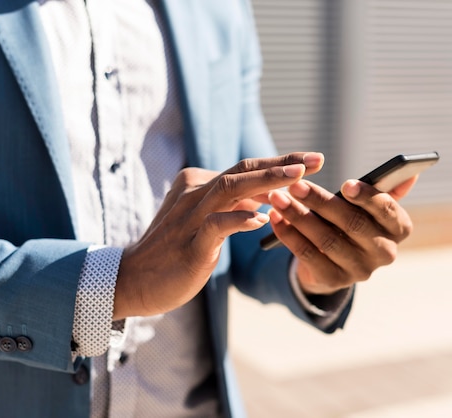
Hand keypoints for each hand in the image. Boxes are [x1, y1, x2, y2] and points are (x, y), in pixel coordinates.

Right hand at [113, 152, 323, 318]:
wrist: (135, 278)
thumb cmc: (175, 250)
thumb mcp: (206, 220)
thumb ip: (231, 206)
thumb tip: (265, 199)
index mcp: (199, 184)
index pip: (245, 168)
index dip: (280, 162)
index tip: (312, 159)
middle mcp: (195, 193)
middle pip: (243, 170)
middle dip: (282, 164)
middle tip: (317, 159)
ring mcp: (191, 217)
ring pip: (230, 189)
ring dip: (266, 181)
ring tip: (298, 178)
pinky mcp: (190, 244)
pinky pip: (215, 226)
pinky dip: (239, 220)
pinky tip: (262, 221)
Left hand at [267, 176, 416, 294]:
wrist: (333, 260)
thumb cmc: (353, 221)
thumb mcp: (370, 208)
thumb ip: (387, 190)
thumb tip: (410, 173)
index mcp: (399, 229)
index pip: (387, 211)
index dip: (367, 198)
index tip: (344, 184)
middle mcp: (385, 253)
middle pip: (352, 224)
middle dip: (321, 202)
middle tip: (295, 185)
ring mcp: (360, 270)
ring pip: (326, 239)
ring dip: (298, 216)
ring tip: (278, 197)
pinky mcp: (333, 280)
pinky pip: (307, 255)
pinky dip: (288, 234)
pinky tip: (274, 217)